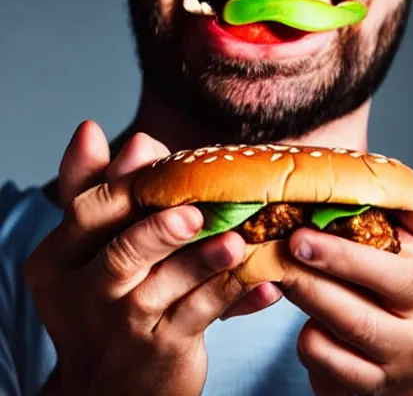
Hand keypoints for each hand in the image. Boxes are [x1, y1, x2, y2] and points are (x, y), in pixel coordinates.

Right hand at [25, 122, 280, 394]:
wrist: (111, 383)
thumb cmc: (109, 296)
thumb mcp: (94, 246)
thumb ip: (100, 188)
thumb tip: (106, 131)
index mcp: (58, 261)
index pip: (86, 211)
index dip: (124, 182)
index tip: (155, 153)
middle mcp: (83, 295)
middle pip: (122, 253)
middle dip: (159, 229)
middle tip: (194, 213)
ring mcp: (122, 326)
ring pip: (167, 286)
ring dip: (205, 262)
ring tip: (237, 244)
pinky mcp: (161, 351)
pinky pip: (203, 316)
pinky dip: (236, 296)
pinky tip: (266, 284)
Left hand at [282, 176, 412, 395]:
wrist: (408, 362)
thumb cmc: (390, 282)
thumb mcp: (397, 242)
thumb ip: (374, 205)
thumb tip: (319, 161)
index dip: (402, 194)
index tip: (352, 186)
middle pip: (394, 276)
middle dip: (337, 256)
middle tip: (295, 240)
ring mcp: (411, 347)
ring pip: (354, 319)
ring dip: (308, 291)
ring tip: (280, 269)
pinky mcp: (378, 383)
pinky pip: (328, 356)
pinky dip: (306, 335)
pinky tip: (303, 319)